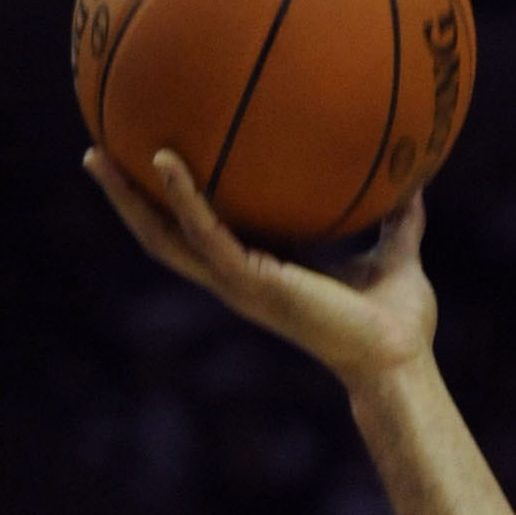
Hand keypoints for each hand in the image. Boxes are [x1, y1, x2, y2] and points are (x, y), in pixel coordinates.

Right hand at [84, 146, 436, 385]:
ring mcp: (239, 284)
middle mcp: (241, 278)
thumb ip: (399, 221)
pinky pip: (206, 235)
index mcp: (264, 270)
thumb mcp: (397, 255)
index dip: (175, 203)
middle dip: (129, 198)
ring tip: (98, 155)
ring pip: (166, 239)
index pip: (206, 232)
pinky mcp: (250, 284)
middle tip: (98, 153)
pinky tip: (165, 160)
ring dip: (130, 200)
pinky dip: (184, 199)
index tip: (151, 161)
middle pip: (166, 236)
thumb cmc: (398, 323)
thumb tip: (417, 181)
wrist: (399, 361)